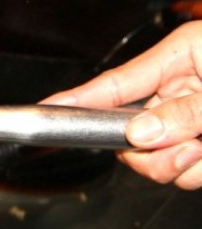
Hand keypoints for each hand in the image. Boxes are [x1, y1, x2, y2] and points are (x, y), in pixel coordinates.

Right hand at [43, 21, 201, 188]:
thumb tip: (140, 132)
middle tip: (183, 151)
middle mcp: (182, 88)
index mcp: (181, 57)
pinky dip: (196, 172)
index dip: (76, 99)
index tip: (42, 110)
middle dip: (149, 153)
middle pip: (130, 133)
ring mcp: (192, 117)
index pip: (115, 82)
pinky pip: (184, 170)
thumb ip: (186, 110)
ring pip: (155, 158)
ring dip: (177, 165)